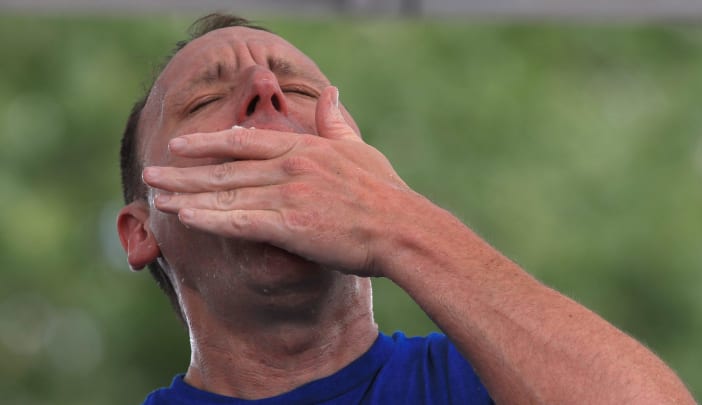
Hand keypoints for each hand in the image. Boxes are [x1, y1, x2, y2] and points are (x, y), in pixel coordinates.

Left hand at [143, 87, 410, 275]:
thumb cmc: (384, 191)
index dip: (208, 143)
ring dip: (187, 195)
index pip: (244, 141)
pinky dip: (210, 219)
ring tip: (156, 195)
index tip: (180, 145)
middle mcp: (289, 166)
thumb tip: (329, 92)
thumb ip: (335, 121)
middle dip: (183, 171)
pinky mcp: (290, 226)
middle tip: (150, 171)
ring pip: (226, 194)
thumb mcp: (358, 148)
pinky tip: (185, 218)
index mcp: (303, 147)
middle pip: (225, 168)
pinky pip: (241, 222)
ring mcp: (288, 195)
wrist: (401, 228)